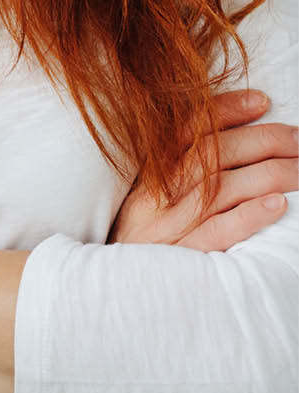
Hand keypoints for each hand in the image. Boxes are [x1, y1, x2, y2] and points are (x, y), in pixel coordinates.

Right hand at [108, 88, 297, 250]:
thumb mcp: (144, 199)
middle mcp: (158, 194)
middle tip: (297, 137)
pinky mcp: (183, 257)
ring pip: (222, 189)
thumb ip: (172, 170)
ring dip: (269, 174)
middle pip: (212, 154)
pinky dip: (249, 216)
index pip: (187, 129)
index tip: (261, 101)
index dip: (225, 110)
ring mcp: (170, 226)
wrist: (113, 292)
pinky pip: (219, 232)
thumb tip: (217, 139)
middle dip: (260, 140)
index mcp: (149, 174)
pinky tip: (278, 205)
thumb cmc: (138, 241)